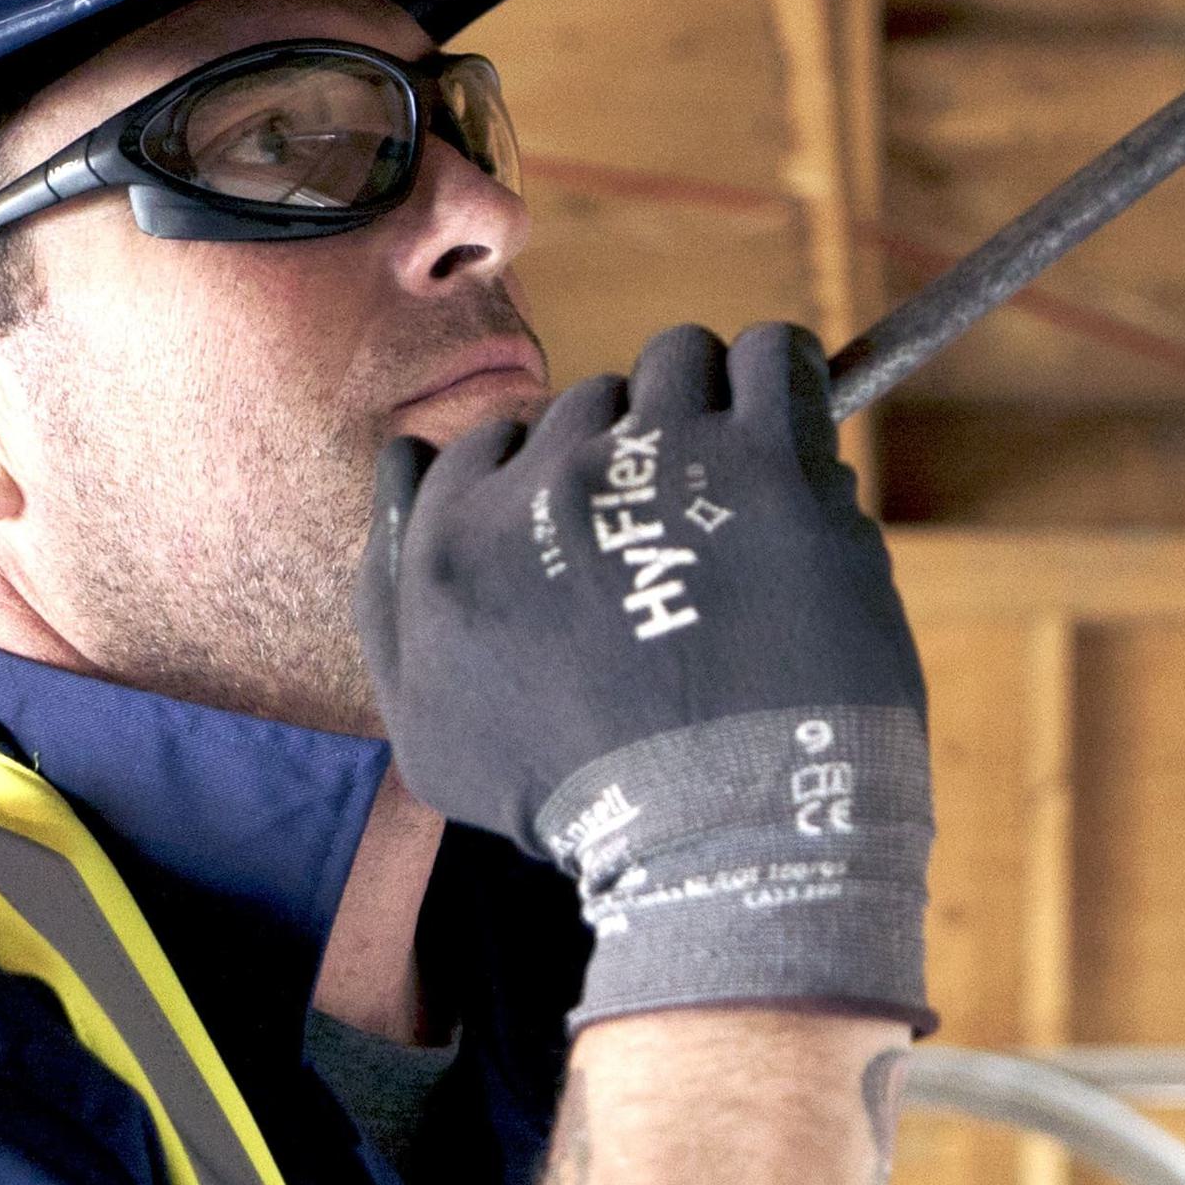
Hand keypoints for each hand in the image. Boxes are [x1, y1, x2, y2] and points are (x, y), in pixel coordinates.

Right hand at [357, 322, 932, 1029]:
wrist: (720, 831)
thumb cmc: (579, 802)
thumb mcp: (429, 734)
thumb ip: (388, 596)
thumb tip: (404, 466)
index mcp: (454, 537)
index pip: (492, 439)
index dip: (549, 486)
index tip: (599, 540)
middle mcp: (549, 480)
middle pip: (590, 403)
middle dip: (632, 454)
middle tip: (681, 538)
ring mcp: (661, 457)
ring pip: (679, 360)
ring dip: (707, 407)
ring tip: (741, 487)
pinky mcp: (769, 458)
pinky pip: (777, 353)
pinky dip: (788, 375)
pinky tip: (797, 431)